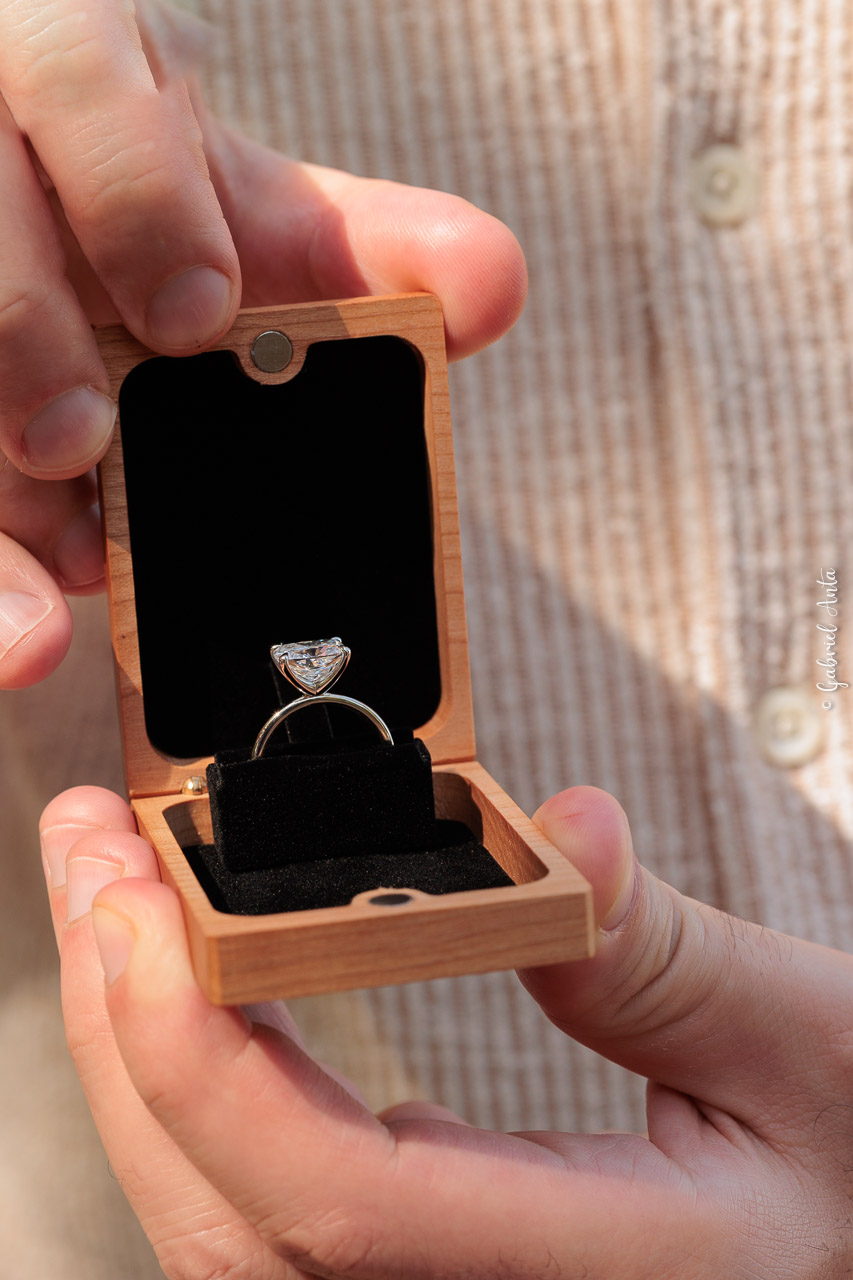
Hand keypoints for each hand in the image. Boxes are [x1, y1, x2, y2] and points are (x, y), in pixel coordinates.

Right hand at [0, 0, 525, 688]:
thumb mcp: (257, 208)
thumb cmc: (166, 203)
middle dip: (23, 329)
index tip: (196, 314)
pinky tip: (25, 629)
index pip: (73, 74)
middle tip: (79, 437)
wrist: (75, 199)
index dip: (130, 193)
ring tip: (61, 577)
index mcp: (72, 67)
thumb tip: (492, 287)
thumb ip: (367, 245)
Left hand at [41, 783, 852, 1277]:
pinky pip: (265, 1219)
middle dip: (126, 1026)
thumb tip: (561, 829)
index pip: (344, 1205)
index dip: (208, 1059)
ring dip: (142, 1055)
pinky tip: (188, 995)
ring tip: (114, 900)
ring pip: (225, 1233)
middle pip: (234, 1224)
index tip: (138, 905)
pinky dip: (199, 1095)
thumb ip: (661, 951)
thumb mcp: (803, 1041)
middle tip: (93, 856)